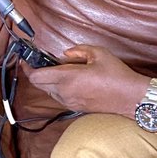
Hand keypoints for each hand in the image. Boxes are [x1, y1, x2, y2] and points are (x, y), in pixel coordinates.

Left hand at [24, 44, 144, 115]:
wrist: (130, 98)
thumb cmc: (116, 75)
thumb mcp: (99, 53)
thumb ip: (78, 50)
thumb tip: (66, 54)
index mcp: (68, 78)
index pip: (36, 76)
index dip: (27, 68)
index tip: (26, 60)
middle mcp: (65, 92)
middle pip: (39, 84)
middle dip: (37, 72)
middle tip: (43, 62)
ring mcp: (70, 102)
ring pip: (49, 91)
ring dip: (49, 81)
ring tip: (61, 70)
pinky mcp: (76, 107)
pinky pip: (59, 97)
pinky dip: (58, 88)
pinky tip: (70, 80)